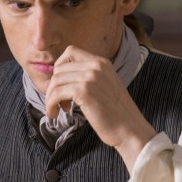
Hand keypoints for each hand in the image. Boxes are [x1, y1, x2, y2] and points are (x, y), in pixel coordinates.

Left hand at [45, 45, 156, 167]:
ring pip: (56, 81)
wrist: (131, 130)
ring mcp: (90, 77)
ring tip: (57, 109)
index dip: (59, 67)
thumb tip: (60, 77)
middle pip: (60, 68)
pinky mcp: (84, 91)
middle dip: (54, 85)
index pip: (70, 52)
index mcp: (102, 62)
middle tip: (60, 101)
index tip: (60, 84)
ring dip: (51, 97)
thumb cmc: (117, 114)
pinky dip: (51, 104)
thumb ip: (88, 77)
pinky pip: (56, 93)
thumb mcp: (105, 86)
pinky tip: (55, 113)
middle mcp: (96, 66)